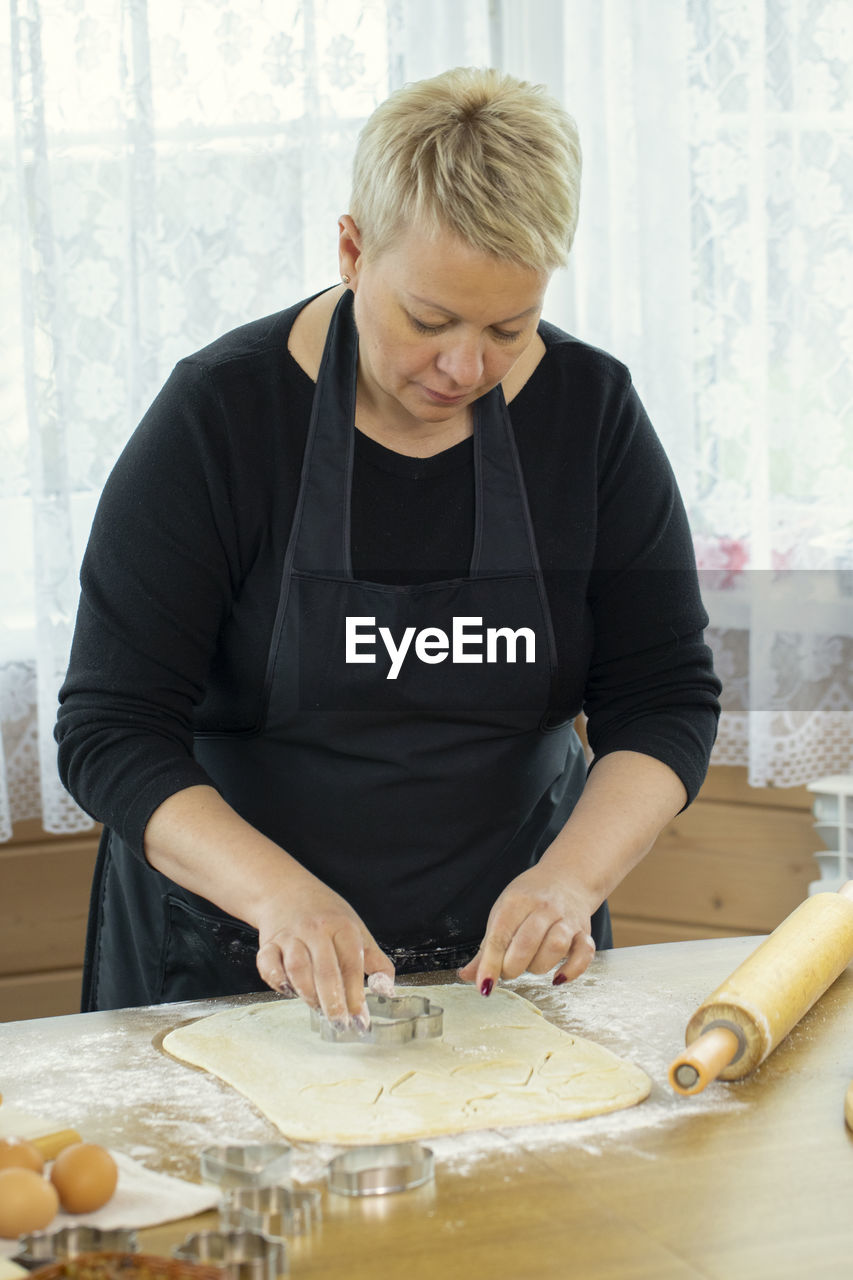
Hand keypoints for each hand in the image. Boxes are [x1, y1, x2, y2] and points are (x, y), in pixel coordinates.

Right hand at [254, 869, 393, 1025]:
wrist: (286, 890)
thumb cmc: (326, 914)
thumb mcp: (357, 929)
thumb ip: (375, 960)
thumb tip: (388, 990)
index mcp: (342, 927)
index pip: (352, 965)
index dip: (357, 996)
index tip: (361, 1020)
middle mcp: (315, 930)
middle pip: (325, 971)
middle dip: (333, 1003)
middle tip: (340, 1024)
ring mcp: (290, 936)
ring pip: (297, 970)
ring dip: (308, 995)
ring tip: (318, 1009)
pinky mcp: (268, 943)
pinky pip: (268, 966)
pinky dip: (277, 981)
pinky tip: (289, 991)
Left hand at [457, 864, 595, 993]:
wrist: (567, 877)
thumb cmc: (530, 898)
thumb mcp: (503, 913)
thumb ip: (487, 947)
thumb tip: (467, 976)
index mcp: (517, 901)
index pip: (501, 935)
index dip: (491, 964)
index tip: (485, 986)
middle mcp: (544, 907)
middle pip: (527, 944)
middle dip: (513, 967)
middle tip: (509, 970)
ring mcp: (567, 918)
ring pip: (555, 948)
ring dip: (539, 966)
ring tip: (531, 965)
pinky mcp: (585, 931)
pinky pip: (584, 953)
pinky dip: (572, 970)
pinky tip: (558, 978)